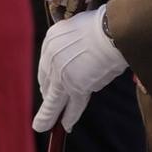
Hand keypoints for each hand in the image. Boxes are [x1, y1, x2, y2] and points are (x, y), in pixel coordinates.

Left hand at [34, 8, 126, 133]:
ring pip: (53, 101)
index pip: (46, 66)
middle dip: (47, 96)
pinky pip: (73, 106)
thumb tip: (76, 56)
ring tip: (40, 126)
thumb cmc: (102, 25)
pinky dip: (69, 117)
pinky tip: (66, 126)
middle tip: (45, 109)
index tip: (48, 88)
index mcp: (51, 40)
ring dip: (47, 116)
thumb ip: (71, 42)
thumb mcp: (77, 27)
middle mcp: (51, 57)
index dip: (47, 79)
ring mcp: (62, 73)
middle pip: (47, 83)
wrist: (110, 31)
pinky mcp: (76, 87)